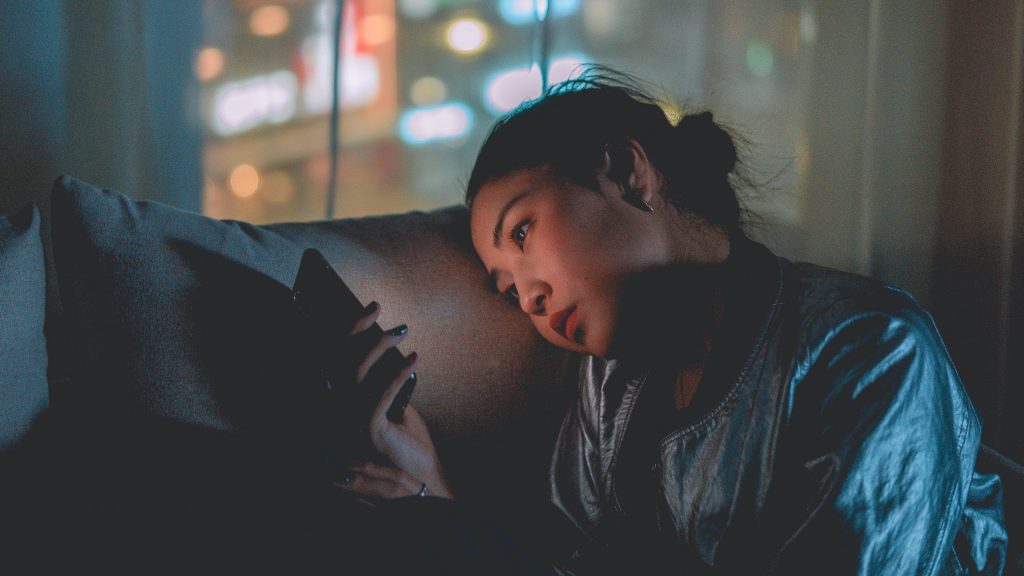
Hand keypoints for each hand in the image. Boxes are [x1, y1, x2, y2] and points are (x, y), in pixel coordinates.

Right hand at [336, 302, 453, 501]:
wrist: (422, 479)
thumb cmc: (410, 443)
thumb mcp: (398, 406)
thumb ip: (389, 385)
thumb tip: (391, 354)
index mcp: (346, 404)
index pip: (341, 361)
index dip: (352, 333)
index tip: (372, 309)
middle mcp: (342, 412)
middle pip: (342, 362)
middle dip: (359, 330)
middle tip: (379, 308)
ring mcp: (352, 423)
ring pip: (357, 374)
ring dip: (380, 347)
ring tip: (402, 331)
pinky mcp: (369, 432)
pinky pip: (380, 396)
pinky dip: (397, 375)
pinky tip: (414, 360)